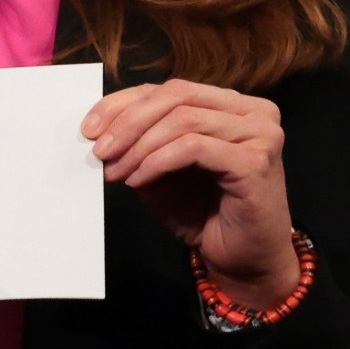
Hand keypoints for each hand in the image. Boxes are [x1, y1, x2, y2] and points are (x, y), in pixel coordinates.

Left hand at [82, 79, 299, 307]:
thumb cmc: (203, 212)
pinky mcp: (256, 162)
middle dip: (128, 121)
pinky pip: (193, 148)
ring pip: (182, 121)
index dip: (122, 104)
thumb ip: (139, 140)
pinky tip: (139, 181)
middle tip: (100, 150)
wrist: (242, 259)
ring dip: (139, 146)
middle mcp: (252, 112)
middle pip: (176, 96)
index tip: (89, 129)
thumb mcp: (159, 167)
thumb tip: (99, 127)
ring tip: (116, 172)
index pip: (168, 89)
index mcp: (230, 104)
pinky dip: (157, 162)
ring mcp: (260, 134)